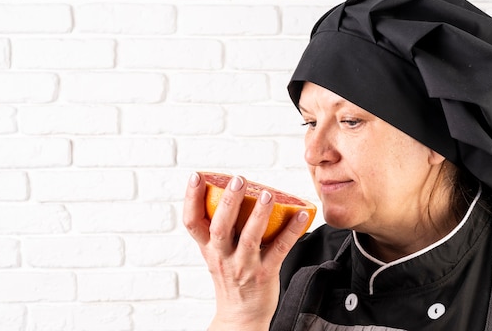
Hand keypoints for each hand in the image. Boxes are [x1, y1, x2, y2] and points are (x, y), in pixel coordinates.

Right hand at [183, 172, 309, 329]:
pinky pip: (280, 249)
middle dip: (228, 201)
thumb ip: (218, 229)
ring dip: (259, 214)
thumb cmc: (231, 279)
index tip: (195, 176)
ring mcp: (244, 266)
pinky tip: (300, 214)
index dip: (191, 198)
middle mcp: (223, 256)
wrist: (241, 316)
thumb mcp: (216, 254)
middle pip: (220, 227)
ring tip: (267, 194)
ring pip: (250, 238)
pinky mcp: (265, 274)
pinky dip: (292, 231)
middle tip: (237, 179)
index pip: (192, 222)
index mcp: (208, 248)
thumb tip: (227, 192)